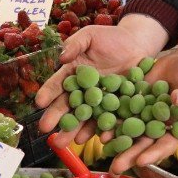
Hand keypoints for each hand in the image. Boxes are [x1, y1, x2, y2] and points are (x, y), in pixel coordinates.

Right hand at [36, 16, 165, 142]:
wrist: (138, 45)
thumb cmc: (111, 38)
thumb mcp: (90, 35)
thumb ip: (75, 44)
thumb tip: (61, 57)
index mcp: (73, 73)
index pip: (58, 84)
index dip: (48, 93)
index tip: (39, 102)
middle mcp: (83, 90)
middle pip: (68, 106)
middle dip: (56, 117)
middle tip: (45, 130)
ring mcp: (99, 101)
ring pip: (84, 118)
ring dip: (74, 130)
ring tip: (64, 143)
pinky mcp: (116, 108)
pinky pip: (108, 120)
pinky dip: (103, 130)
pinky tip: (97, 139)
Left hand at [108, 47, 177, 173]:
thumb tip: (176, 98)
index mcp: (175, 127)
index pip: (165, 145)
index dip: (154, 153)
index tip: (141, 160)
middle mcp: (157, 124)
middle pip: (143, 143)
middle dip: (129, 154)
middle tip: (116, 167)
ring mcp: (144, 113)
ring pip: (129, 130)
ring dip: (116, 138)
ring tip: (103, 142)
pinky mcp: (133, 100)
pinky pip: (121, 110)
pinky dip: (110, 116)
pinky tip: (99, 121)